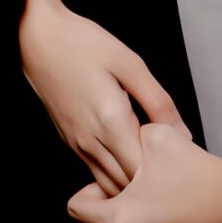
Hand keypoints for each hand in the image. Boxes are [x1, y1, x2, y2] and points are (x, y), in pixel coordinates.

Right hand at [19, 0, 187, 191]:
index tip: (176, 158)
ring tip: (149, 162)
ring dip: (130, 181)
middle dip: (148, 183)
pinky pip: (95, 170)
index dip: (162, 171)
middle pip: (125, 184)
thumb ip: (159, 102)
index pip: (142, 171)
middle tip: (167, 165)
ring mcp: (77, 144)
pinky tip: (127, 155)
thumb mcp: (130, 65)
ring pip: (108, 183)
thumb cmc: (83, 44)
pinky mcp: (69, 141)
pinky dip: (113, 172)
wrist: (38, 38)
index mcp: (110, 122)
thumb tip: (183, 134)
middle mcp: (90, 141)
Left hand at [68, 120, 221, 222]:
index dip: (89, 193)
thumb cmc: (201, 173)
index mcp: (119, 221)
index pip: (75, 211)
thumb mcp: (155, 136)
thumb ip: (126, 139)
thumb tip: (118, 141)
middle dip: (102, 219)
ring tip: (153, 217)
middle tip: (127, 202)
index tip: (110, 188)